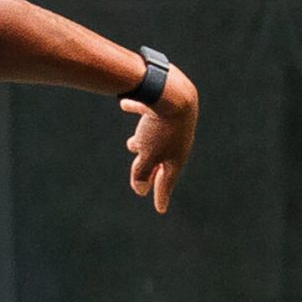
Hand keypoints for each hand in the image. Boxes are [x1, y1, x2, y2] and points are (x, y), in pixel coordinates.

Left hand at [120, 66, 197, 212]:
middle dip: (150, 170)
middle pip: (161, 159)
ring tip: (131, 145)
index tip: (160, 210)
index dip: (161, 196)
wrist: (173, 92)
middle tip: (144, 183)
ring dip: (143, 142)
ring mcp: (171, 121)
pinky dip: (137, 109)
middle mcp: (177, 140)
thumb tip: (140, 189)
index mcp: (176, 157)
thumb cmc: (161, 129)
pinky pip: (146, 110)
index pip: (166, 182)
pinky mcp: (163, 103)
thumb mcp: (148, 156)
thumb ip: (142, 174)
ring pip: (155, 137)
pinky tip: (124, 105)